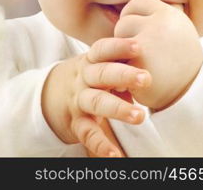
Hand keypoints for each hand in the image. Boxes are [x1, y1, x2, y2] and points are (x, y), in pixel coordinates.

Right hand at [42, 37, 150, 156]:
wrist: (48, 94)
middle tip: (146, 79)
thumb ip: (119, 64)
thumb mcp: (97, 65)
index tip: (138, 47)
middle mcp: (83, 79)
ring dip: (117, 108)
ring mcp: (78, 101)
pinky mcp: (76, 123)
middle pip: (101, 74)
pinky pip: (87, 133)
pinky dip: (100, 144)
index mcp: (90, 62)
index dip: (118, 47)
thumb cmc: (88, 77)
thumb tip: (153, 64)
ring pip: (96, 102)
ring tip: (139, 116)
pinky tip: (114, 154)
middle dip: (123, 75)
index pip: (101, 50)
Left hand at [114, 0, 202, 109]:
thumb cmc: (178, 62)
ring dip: (122, 54)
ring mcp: (147, 44)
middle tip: (146, 54)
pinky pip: (115, 61)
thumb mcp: (174, 31)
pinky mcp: (136, 64)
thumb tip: (122, 8)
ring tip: (143, 65)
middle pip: (125, 22)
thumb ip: (152, 18)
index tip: (141, 31)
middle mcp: (161, 25)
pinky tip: (137, 78)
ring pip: (117, 41)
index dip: (134, 16)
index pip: (137, 3)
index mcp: (171, 15)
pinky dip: (121, 70)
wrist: (191, 96)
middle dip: (128, 38)